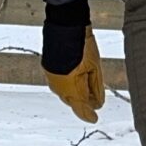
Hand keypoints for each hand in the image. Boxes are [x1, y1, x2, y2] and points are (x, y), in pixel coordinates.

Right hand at [41, 1, 104, 121]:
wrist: (64, 26)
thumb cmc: (82, 46)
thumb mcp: (95, 68)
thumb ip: (96, 89)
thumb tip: (97, 104)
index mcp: (72, 90)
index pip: (82, 109)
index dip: (89, 115)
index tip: (95, 118)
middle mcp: (59, 89)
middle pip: (74, 102)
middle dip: (84, 101)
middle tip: (95, 98)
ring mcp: (52, 80)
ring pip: (66, 93)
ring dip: (76, 92)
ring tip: (87, 82)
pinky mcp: (48, 71)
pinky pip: (60, 84)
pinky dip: (68, 84)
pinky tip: (76, 75)